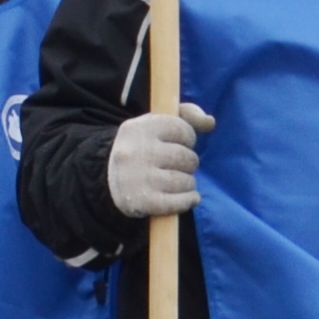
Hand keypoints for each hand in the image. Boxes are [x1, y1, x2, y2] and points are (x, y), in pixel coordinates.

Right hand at [107, 105, 212, 220]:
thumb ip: (187, 115)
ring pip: (185, 181)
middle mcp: (137, 152)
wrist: (108, 177)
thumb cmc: (143, 147)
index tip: (180, 143)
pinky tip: (188, 197)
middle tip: (178, 165)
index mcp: (140, 128)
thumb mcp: (157, 123)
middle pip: (187, 158)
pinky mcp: (143, 202)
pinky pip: (179, 202)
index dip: (187, 139)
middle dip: (189, 163)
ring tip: (178, 181)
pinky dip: (188, 200)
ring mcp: (139, 178)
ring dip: (188, 183)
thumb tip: (209, 122)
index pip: (183, 130)